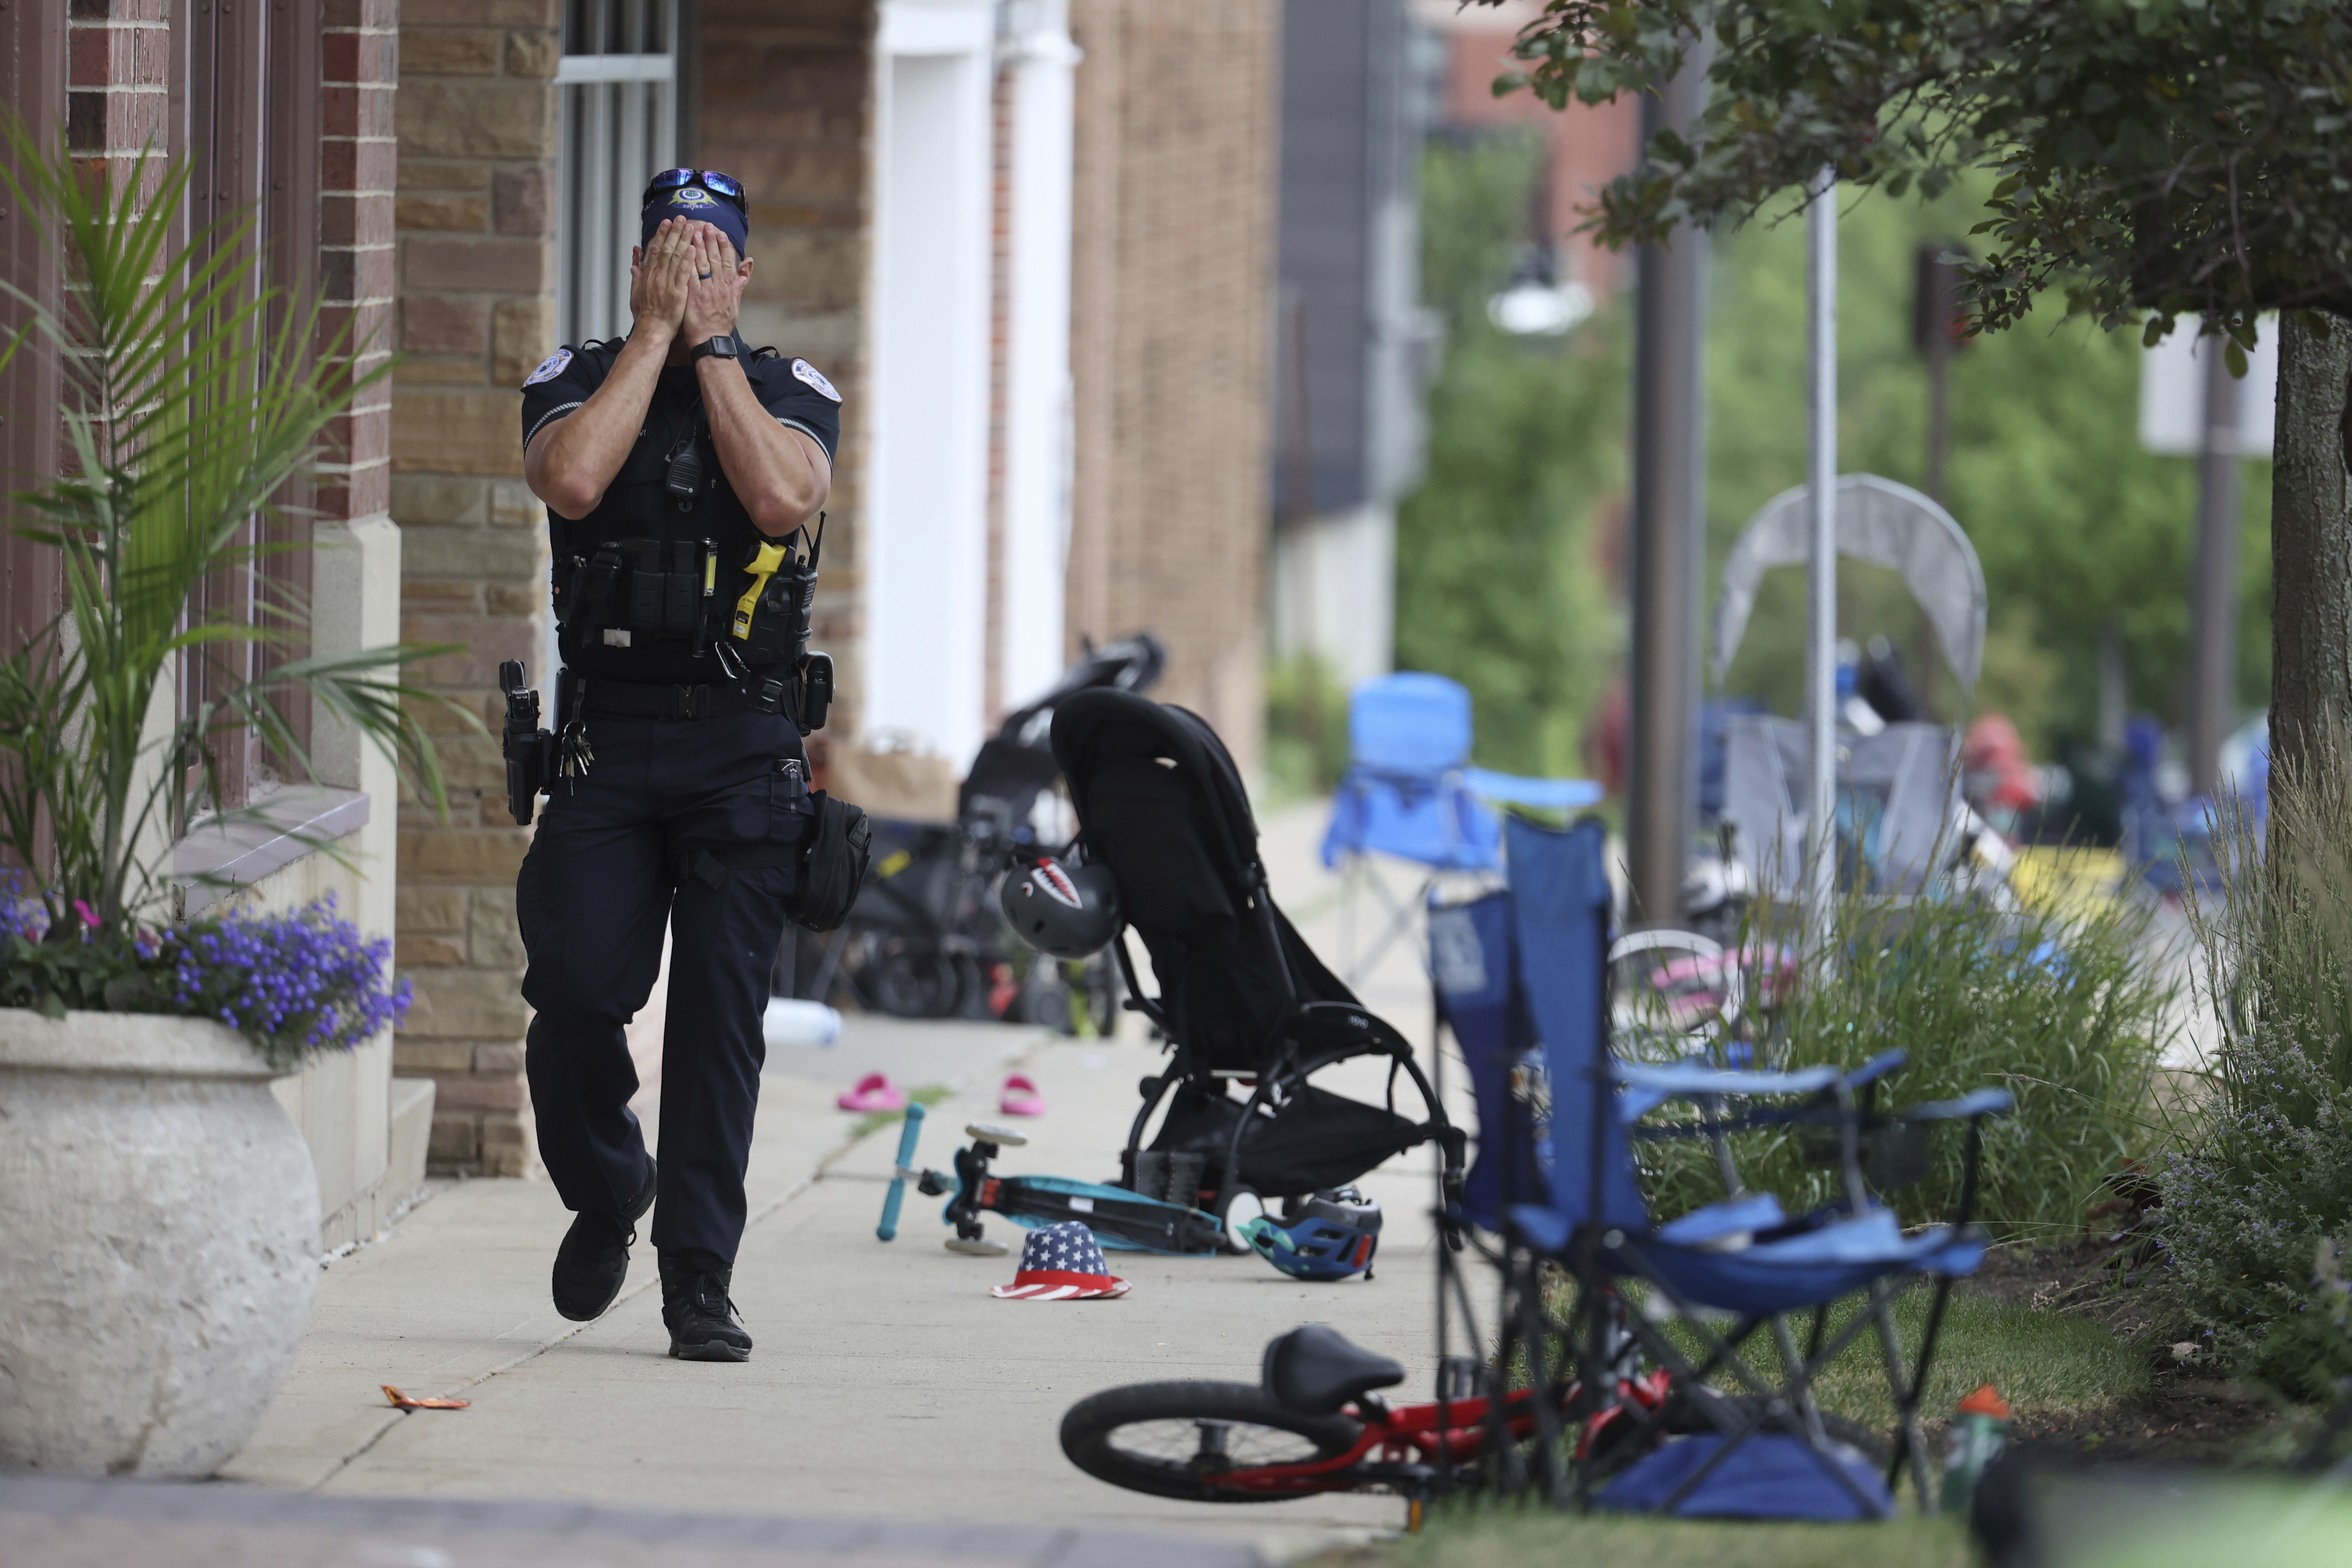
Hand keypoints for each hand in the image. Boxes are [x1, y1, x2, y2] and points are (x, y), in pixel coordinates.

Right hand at [628, 218, 692, 341]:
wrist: (652, 330)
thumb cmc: (645, 314)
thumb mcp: (635, 291)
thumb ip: (636, 274)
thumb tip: (635, 259)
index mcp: (648, 274)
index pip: (655, 249)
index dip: (661, 234)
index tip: (667, 222)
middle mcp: (657, 276)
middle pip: (666, 249)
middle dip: (674, 232)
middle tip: (681, 218)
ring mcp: (667, 284)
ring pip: (675, 258)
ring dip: (683, 241)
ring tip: (690, 227)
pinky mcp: (678, 293)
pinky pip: (683, 274)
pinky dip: (688, 260)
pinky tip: (693, 249)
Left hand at [681, 224, 749, 347]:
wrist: (712, 342)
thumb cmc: (721, 325)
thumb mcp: (735, 303)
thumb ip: (739, 283)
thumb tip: (748, 267)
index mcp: (728, 288)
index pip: (727, 262)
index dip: (724, 247)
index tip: (720, 233)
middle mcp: (719, 287)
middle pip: (715, 260)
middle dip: (711, 241)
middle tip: (707, 226)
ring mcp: (706, 291)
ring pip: (703, 265)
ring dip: (698, 247)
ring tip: (694, 232)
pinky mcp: (694, 297)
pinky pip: (690, 277)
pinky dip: (688, 263)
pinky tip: (683, 252)